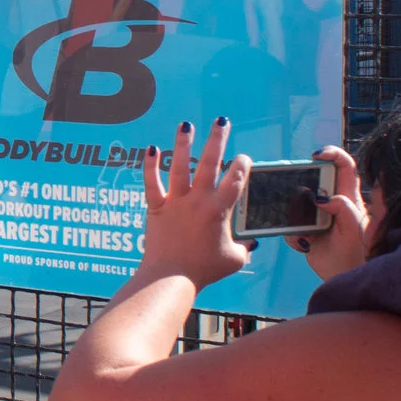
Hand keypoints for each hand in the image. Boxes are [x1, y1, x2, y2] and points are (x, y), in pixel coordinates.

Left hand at [134, 118, 250, 289]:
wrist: (170, 279)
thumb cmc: (204, 271)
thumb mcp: (233, 260)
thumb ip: (244, 248)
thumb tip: (250, 244)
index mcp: (219, 210)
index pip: (235, 180)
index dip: (242, 165)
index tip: (244, 157)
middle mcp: (198, 201)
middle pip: (210, 163)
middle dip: (218, 139)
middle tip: (222, 120)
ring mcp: (176, 202)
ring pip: (180, 167)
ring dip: (183, 144)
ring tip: (186, 125)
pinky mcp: (156, 208)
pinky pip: (152, 184)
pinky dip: (150, 166)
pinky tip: (151, 148)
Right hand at [288, 145, 374, 278]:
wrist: (345, 278)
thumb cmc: (358, 254)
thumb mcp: (355, 229)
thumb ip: (344, 209)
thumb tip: (321, 198)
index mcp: (349, 197)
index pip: (344, 166)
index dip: (332, 154)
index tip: (316, 156)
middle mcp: (333, 203)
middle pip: (315, 180)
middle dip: (302, 184)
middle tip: (297, 194)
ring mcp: (318, 216)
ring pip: (298, 202)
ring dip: (294, 214)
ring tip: (304, 231)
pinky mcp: (306, 231)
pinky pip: (291, 225)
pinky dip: (292, 235)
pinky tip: (304, 244)